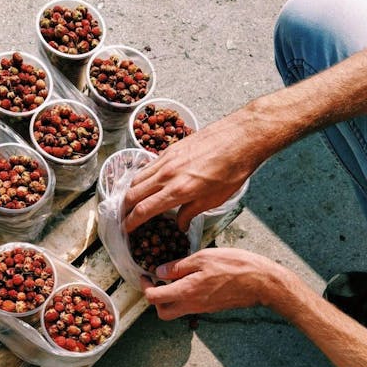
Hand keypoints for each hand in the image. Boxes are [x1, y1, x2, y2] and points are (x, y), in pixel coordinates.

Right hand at [124, 110, 262, 232]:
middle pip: (132, 194)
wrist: (242, 137)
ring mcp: (166, 160)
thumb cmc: (233, 169)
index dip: (131, 222)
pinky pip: (147, 166)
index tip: (126, 230)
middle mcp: (167, 175)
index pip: (143, 210)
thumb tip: (179, 224)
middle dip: (124, 210)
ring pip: (136, 179)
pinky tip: (145, 185)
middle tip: (123, 219)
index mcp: (178, 191)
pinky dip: (140, 178)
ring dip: (129, 193)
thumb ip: (191, 212)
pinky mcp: (169, 149)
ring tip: (130, 204)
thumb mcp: (214, 199)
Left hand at [141, 248, 288, 319]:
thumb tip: (159, 271)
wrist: (262, 282)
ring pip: (176, 311)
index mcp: (187, 292)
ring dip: (168, 298)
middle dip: (154, 299)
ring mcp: (202, 308)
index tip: (145, 275)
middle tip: (155, 281)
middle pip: (162, 312)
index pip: (154, 298)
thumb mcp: (203, 257)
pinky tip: (188, 279)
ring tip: (172, 278)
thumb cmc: (236, 266)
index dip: (144, 286)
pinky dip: (183, 296)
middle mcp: (192, 305)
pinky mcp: (210, 307)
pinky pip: (189, 306)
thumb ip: (179, 266)